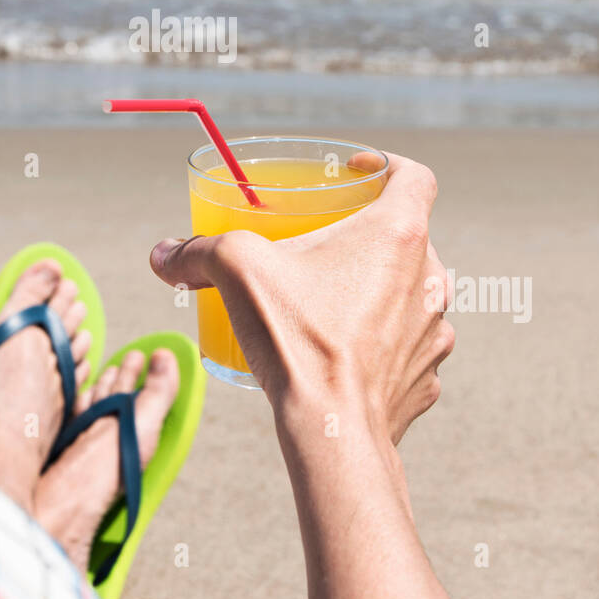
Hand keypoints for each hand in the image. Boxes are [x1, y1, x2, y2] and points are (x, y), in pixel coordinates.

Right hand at [150, 152, 453, 444]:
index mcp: (399, 234)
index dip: (384, 164)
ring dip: (375, 290)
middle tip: (321, 244)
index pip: (414, 176)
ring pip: (408, 293)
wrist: (333, 433)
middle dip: (364, 236)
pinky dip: (378, 343)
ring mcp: (434, 331)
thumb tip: (164, 254)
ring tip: (328, 303)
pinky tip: (341, 353)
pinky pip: (405, 345)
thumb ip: (198, 251)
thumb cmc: (298, 341)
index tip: (354, 172)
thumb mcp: (237, 271)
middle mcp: (430, 277)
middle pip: (405, 236)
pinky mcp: (424, 376)